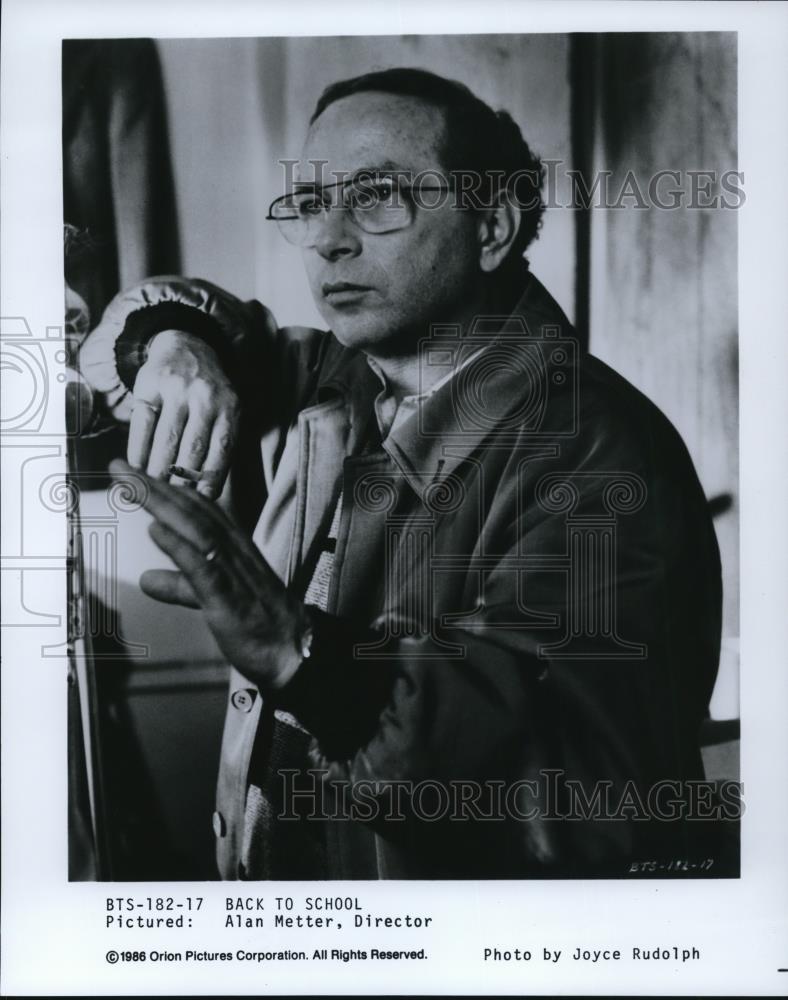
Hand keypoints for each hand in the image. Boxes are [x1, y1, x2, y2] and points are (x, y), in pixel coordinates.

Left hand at [110, 459, 306, 689]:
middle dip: (154, 486)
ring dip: (161, 504)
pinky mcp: (228, 596)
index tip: (134, 474)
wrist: (291, 650)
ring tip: (131, 485)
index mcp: (233, 546)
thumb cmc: (255, 623)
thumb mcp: (209, 598)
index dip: (165, 489)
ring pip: (195, 528)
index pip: (197, 508)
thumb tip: (147, 579)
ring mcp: (232, 570)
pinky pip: (203, 565)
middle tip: (120, 466)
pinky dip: (179, 546)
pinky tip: (157, 531)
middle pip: (191, 509)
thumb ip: (179, 585)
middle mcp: (234, 550)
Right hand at [129, 330, 239, 498]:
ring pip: (166, 439)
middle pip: (192, 448)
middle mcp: (205, 397)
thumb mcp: (226, 411)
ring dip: (158, 470)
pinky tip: (136, 467)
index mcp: (230, 407)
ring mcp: (176, 389)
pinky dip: (138, 450)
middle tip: (173, 499)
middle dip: (182, 480)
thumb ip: (220, 445)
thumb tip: (205, 495)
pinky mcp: (149, 386)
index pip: (222, 449)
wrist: (187, 346)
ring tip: (153, 488)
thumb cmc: (209, 394)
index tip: (202, 499)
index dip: (211, 477)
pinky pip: (142, 424)